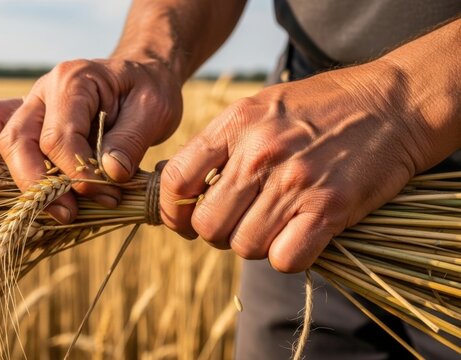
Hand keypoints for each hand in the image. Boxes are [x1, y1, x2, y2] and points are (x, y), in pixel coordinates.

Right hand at [0, 57, 182, 222]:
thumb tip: (109, 175)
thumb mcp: (154, 110)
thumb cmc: (149, 90)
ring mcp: (32, 101)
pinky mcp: (29, 116)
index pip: (60, 137)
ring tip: (46, 211)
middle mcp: (44, 89)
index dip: (77, 173)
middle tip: (71, 213)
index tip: (106, 194)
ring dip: (22, 180)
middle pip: (21, 140)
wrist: (143, 75)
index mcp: (74, 80)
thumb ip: (130, 140)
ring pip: (5, 139)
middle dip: (42, 184)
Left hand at [159, 60, 443, 271]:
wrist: (391, 104)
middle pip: (207, 225)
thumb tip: (183, 189)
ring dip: (255, 244)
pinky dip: (287, 257)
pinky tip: (299, 237)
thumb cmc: (320, 108)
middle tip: (238, 222)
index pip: (175, 180)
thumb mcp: (259, 107)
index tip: (185, 218)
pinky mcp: (328, 208)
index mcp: (235, 124)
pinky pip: (284, 260)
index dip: (172, 209)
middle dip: (217, 233)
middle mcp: (259, 154)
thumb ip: (221, 145)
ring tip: (274, 225)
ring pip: (244, 246)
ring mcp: (293, 182)